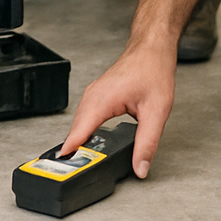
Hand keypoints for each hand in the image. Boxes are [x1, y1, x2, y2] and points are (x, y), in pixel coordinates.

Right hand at [62, 41, 177, 178]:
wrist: (152, 49)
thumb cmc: (153, 71)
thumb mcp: (156, 113)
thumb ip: (147, 144)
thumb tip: (140, 166)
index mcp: (102, 100)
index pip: (80, 131)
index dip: (71, 150)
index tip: (63, 165)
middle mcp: (93, 95)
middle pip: (76, 129)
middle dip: (75, 149)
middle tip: (75, 171)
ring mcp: (94, 94)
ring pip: (80, 122)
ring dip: (78, 139)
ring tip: (79, 160)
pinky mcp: (98, 95)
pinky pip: (85, 115)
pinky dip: (84, 130)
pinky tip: (88, 140)